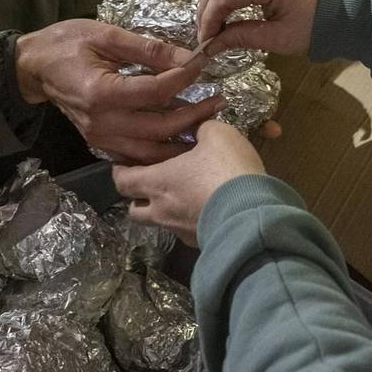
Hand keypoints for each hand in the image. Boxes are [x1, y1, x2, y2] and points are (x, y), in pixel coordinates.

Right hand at [15, 20, 221, 163]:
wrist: (34, 67)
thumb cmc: (68, 43)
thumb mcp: (107, 35)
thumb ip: (149, 49)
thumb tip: (188, 57)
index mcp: (102, 93)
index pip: (157, 92)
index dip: (185, 78)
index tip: (203, 66)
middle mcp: (102, 123)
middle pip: (160, 127)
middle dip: (194, 115)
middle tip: (219, 101)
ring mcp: (100, 138)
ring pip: (151, 150)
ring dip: (182, 139)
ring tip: (208, 122)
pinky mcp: (100, 144)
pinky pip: (137, 154)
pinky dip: (162, 149)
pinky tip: (181, 136)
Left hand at [112, 123, 263, 243]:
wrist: (251, 216)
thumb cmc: (226, 170)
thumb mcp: (218, 135)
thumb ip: (201, 128)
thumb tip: (198, 128)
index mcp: (157, 182)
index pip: (122, 181)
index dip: (119, 171)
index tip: (123, 163)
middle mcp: (161, 211)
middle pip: (134, 210)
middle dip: (137, 197)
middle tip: (149, 182)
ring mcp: (180, 230)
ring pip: (160, 222)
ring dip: (163, 210)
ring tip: (180, 195)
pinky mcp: (199, 243)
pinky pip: (185, 230)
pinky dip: (188, 219)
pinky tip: (204, 208)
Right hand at [197, 0, 321, 61]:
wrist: (354, 9)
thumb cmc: (320, 27)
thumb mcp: (280, 38)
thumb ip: (242, 37)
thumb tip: (211, 45)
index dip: (208, 17)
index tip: (205, 40)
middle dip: (208, 3)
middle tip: (206, 29)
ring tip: (215, 16)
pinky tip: (230, 1)